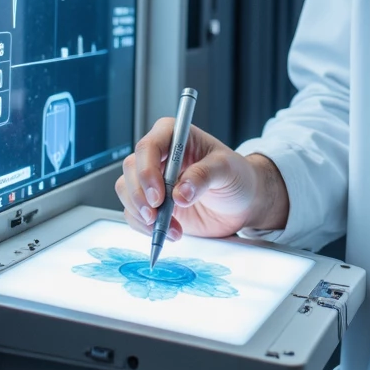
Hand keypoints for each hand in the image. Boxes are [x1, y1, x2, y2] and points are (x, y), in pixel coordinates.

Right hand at [115, 120, 287, 241]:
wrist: (243, 202)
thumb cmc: (238, 176)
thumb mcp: (227, 169)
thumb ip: (204, 176)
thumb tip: (180, 193)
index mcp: (175, 136)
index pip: (148, 146)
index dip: (147, 171)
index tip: (158, 196)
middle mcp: (159, 156)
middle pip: (131, 169)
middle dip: (140, 195)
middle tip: (156, 215)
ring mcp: (153, 180)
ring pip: (126, 192)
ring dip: (142, 214)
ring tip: (170, 228)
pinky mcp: (152, 203)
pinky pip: (134, 214)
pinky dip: (146, 227)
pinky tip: (170, 232)